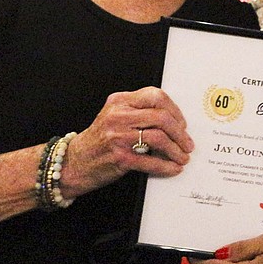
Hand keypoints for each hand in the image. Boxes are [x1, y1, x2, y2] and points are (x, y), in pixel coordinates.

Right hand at [58, 86, 193, 199]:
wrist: (75, 162)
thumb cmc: (99, 140)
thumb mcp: (114, 115)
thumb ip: (138, 111)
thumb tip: (172, 119)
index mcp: (119, 101)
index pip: (155, 96)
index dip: (174, 110)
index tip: (182, 122)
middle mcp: (118, 116)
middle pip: (161, 117)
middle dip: (180, 132)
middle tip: (187, 143)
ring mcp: (118, 137)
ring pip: (159, 138)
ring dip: (176, 149)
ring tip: (182, 156)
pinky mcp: (120, 157)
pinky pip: (151, 161)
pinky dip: (166, 166)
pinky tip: (172, 167)